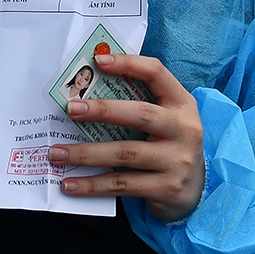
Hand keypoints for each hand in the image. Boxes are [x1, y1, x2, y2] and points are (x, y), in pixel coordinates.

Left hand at [49, 50, 204, 221]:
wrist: (198, 192)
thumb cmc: (169, 147)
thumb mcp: (165, 121)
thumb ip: (138, 105)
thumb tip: (86, 94)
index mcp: (182, 104)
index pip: (157, 74)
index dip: (128, 64)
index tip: (98, 61)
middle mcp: (184, 130)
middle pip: (141, 114)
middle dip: (102, 110)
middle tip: (70, 109)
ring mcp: (177, 161)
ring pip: (125, 153)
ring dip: (86, 153)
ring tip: (56, 153)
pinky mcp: (166, 188)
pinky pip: (122, 184)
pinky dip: (92, 185)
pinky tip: (69, 184)